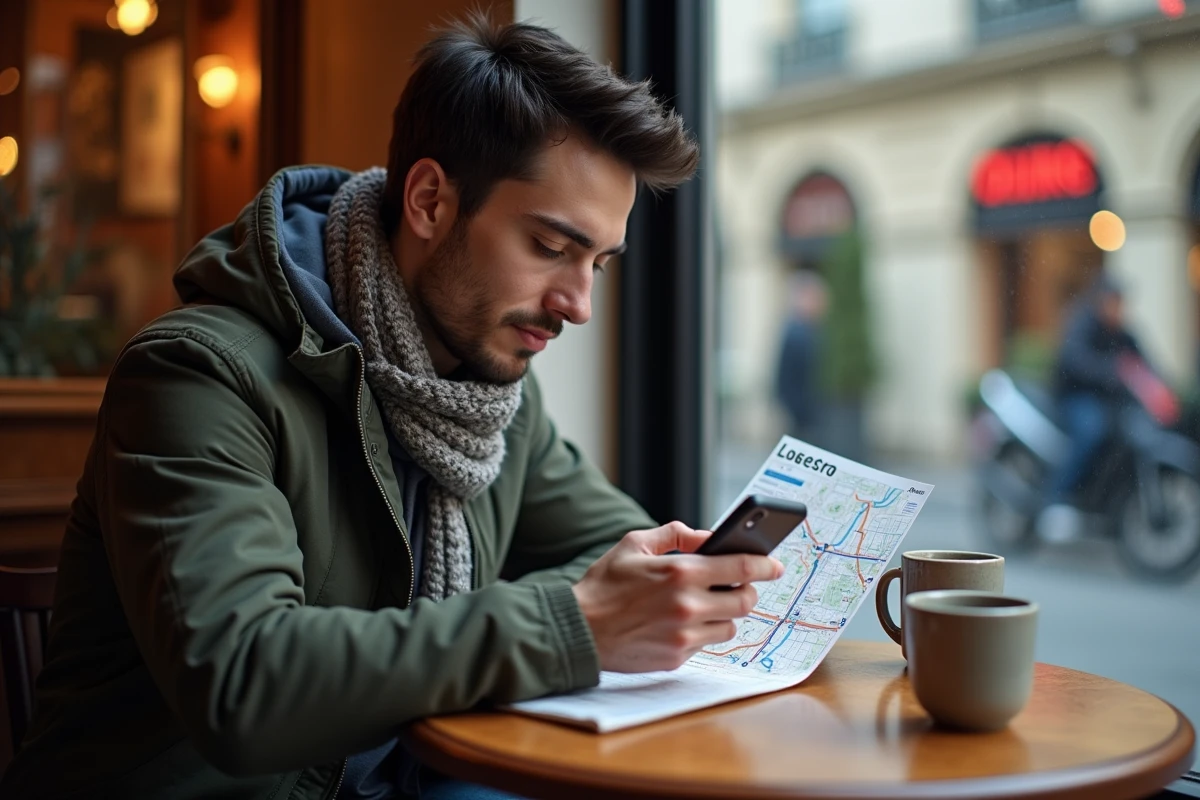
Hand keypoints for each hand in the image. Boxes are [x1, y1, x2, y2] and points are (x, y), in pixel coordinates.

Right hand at [572, 521, 783, 672]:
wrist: (578, 629)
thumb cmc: (604, 585)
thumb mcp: (634, 544)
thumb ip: (675, 535)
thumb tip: (706, 536)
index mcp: (680, 572)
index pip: (741, 568)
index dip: (764, 566)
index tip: (774, 566)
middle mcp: (688, 605)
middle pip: (745, 602)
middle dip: (746, 592)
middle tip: (736, 586)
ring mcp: (684, 635)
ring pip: (729, 626)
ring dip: (723, 614)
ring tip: (701, 606)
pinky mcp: (676, 658)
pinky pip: (705, 644)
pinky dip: (700, 633)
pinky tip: (678, 624)